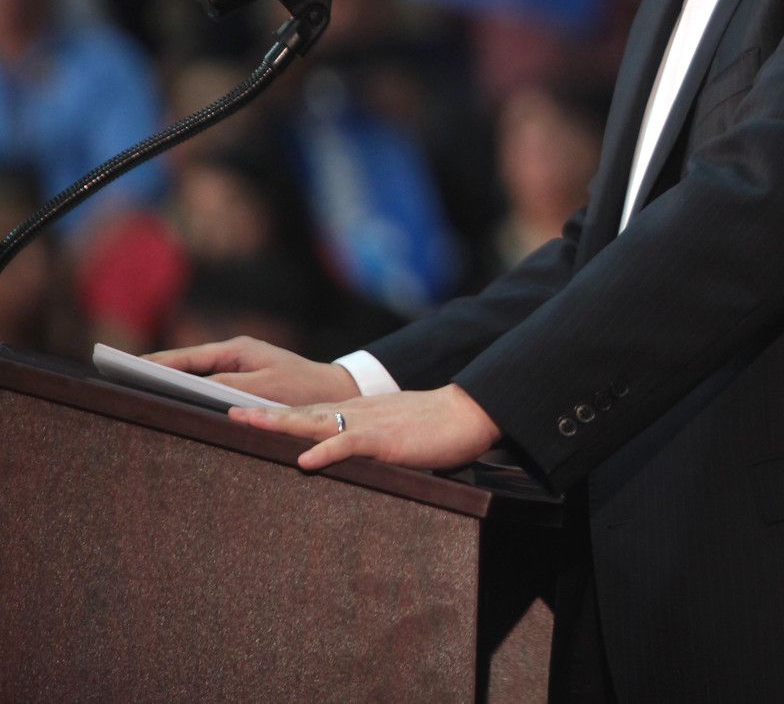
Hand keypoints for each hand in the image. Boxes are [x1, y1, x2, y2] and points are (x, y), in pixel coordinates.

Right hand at [145, 336, 360, 406]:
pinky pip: (209, 386)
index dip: (155, 364)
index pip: (186, 357)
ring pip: (196, 375)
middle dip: (156, 372)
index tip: (126, 367)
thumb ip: (228, 386)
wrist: (336, 391)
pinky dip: (191, 392)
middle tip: (122, 381)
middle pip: (186, 364)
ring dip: (172, 383)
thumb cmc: (303, 388)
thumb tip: (192, 387)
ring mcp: (238, 367)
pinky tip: (176, 405)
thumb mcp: (264, 389)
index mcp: (237, 350)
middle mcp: (235, 355)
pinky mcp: (244, 381)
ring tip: (138, 394)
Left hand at [230, 385, 502, 472]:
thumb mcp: (392, 432)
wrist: (468, 413)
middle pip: (299, 412)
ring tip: (246, 424)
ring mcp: (368, 424)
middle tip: (226, 414)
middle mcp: (354, 414)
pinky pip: (351, 443)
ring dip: (279, 424)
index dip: (273, 415)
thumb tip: (342, 460)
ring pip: (315, 421)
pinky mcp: (385, 439)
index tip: (242, 416)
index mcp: (355, 414)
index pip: (306, 412)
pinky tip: (306, 460)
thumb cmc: (436, 428)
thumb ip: (365, 444)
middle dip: (261, 415)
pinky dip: (327, 450)